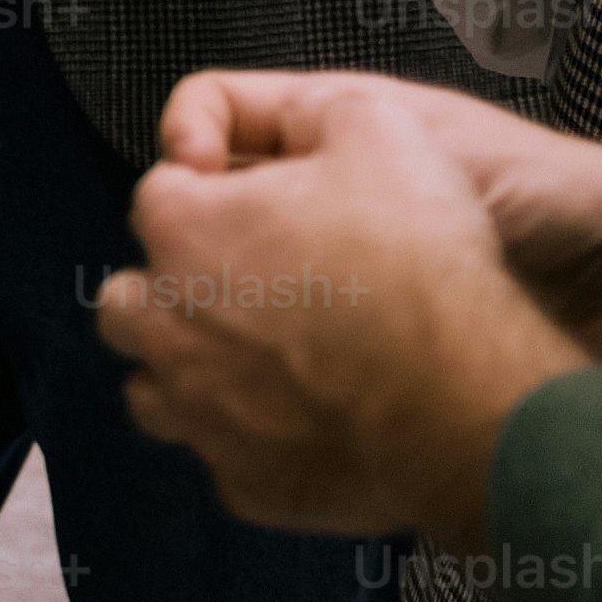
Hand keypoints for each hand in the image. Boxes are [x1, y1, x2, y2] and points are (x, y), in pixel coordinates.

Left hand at [94, 70, 601, 541]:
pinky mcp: (242, 486)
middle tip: (248, 283)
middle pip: (130, 298)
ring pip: (154, 387)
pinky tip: (303, 423)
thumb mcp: (378, 124)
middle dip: (173, 285)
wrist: (470, 400)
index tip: (262, 209)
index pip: (160, 195)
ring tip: (259, 359)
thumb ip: (310, 115)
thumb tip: (288, 130)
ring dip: (190, 367)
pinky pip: (220, 456)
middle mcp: (166, 327)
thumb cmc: (421, 261)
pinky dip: (248, 440)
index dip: (211, 193)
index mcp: (182, 231)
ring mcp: (198, 415)